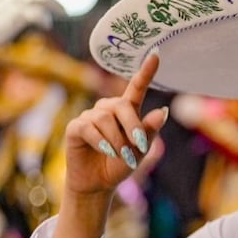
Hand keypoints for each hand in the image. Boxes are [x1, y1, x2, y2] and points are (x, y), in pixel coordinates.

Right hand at [61, 54, 167, 198]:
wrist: (98, 184)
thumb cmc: (120, 164)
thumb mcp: (140, 150)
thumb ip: (149, 131)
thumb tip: (162, 111)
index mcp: (127, 111)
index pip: (136, 88)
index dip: (146, 71)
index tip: (156, 54)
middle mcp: (108, 109)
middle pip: (122, 105)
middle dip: (133, 126)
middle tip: (138, 147)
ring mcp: (90, 116)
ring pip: (105, 119)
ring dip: (117, 140)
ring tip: (121, 156)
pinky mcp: (75, 127)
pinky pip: (89, 128)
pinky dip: (101, 141)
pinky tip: (106, 151)